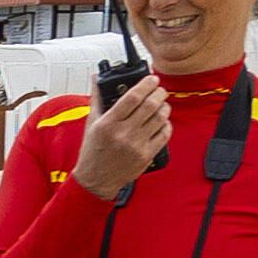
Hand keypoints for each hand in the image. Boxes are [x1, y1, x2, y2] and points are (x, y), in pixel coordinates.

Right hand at [73, 72, 175, 204]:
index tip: (152, 79)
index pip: (133, 97)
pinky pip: (164, 135)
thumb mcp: (91, 123)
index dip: (146, 84)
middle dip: (159, 92)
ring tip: (162, 104)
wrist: (96, 180)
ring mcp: (136, 146)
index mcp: (108, 123)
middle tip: (159, 89)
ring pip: (160, 118)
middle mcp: (123, 134)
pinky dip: (166, 124)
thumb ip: (96, 98)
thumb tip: (96, 77)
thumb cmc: (93, 151)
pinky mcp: (146, 156)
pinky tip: (162, 121)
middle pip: (150, 105)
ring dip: (165, 107)